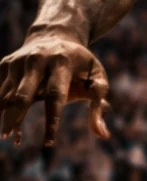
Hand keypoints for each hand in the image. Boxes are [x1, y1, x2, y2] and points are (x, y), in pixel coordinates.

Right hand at [0, 30, 110, 146]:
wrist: (56, 36)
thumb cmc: (80, 65)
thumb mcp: (96, 79)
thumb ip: (97, 106)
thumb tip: (103, 135)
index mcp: (63, 62)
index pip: (55, 95)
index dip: (52, 120)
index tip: (49, 143)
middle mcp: (37, 60)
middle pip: (23, 95)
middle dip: (14, 117)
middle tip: (7, 137)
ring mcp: (19, 61)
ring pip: (7, 95)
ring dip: (5, 117)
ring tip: (7, 136)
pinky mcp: (6, 64)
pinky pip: (0, 91)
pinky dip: (1, 108)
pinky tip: (8, 126)